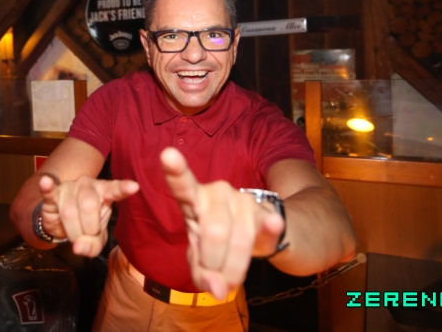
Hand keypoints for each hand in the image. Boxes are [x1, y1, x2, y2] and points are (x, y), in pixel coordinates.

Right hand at [38, 174, 138, 256]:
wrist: (61, 223)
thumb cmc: (84, 225)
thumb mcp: (95, 239)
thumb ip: (93, 246)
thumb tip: (79, 247)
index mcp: (104, 192)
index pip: (114, 189)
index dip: (123, 188)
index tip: (135, 187)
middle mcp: (88, 185)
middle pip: (89, 206)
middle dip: (87, 229)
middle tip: (85, 236)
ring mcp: (70, 187)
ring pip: (69, 211)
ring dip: (72, 230)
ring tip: (73, 234)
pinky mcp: (54, 193)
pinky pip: (50, 191)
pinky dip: (47, 188)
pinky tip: (45, 183)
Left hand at [160, 147, 284, 299]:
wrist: (253, 235)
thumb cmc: (215, 244)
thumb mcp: (200, 259)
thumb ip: (201, 274)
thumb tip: (217, 289)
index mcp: (193, 198)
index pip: (182, 183)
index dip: (175, 170)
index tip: (167, 154)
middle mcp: (217, 191)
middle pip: (213, 232)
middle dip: (214, 264)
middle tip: (215, 278)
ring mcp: (242, 199)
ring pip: (238, 241)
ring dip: (234, 270)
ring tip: (230, 280)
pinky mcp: (266, 211)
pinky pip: (267, 225)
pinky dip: (269, 229)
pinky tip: (274, 222)